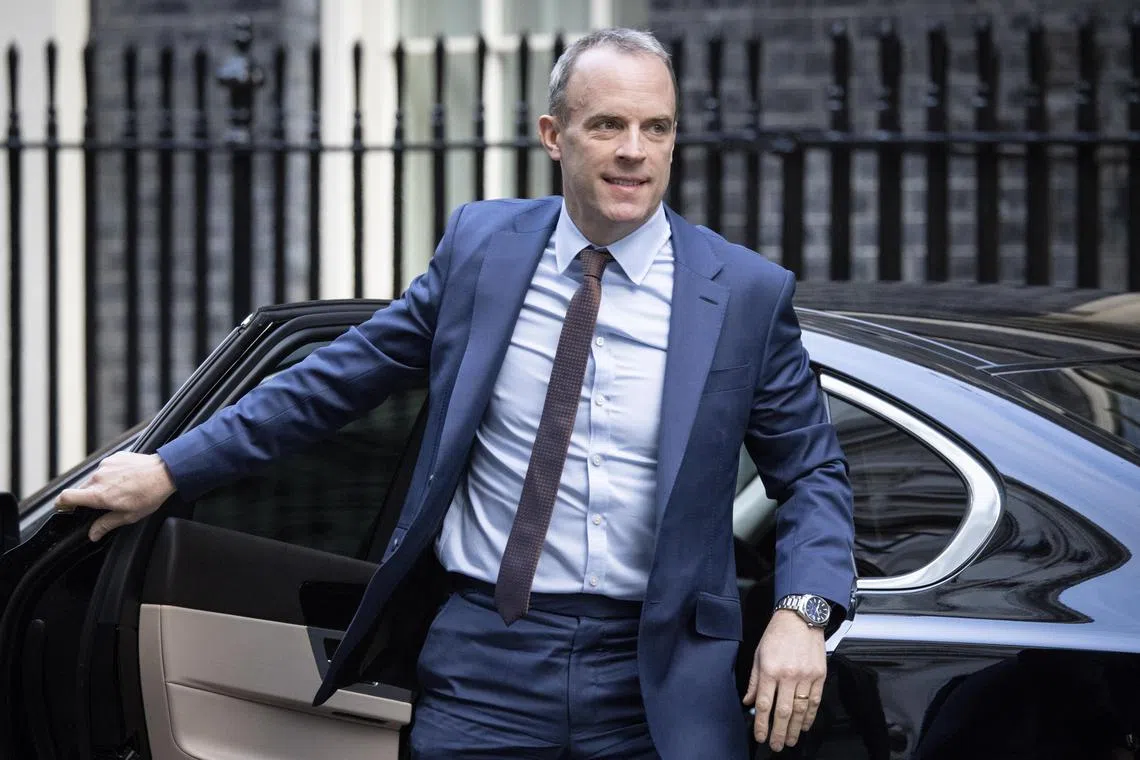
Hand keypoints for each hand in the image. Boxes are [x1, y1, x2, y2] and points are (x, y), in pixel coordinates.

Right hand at [56, 452, 175, 541]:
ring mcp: (105, 466)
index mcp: (98, 494)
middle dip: (89, 497)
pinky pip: (105, 468)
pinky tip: (125, 479)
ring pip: (94, 478)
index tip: (64, 507)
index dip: (61, 504)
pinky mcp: (113, 458)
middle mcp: (98, 478)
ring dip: (101, 485)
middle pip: (81, 489)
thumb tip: (93, 535)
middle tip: (105, 503)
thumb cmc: (150, 494)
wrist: (165, 472)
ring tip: (120, 490)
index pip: (66, 497)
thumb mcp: (129, 515)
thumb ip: (106, 524)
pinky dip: (111, 474)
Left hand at [743, 609, 825, 751]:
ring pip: (800, 710)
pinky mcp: (819, 676)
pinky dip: (810, 717)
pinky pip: (815, 701)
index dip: (762, 724)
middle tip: (775, 746)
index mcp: (770, 670)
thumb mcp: (758, 654)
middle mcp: (788, 675)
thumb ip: (754, 681)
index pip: (765, 704)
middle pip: (783, 712)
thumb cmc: (777, 634)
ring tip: (789, 741)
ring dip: (794, 729)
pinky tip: (804, 726)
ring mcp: (806, 677)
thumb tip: (749, 702)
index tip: (760, 736)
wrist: (801, 618)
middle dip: (778, 732)